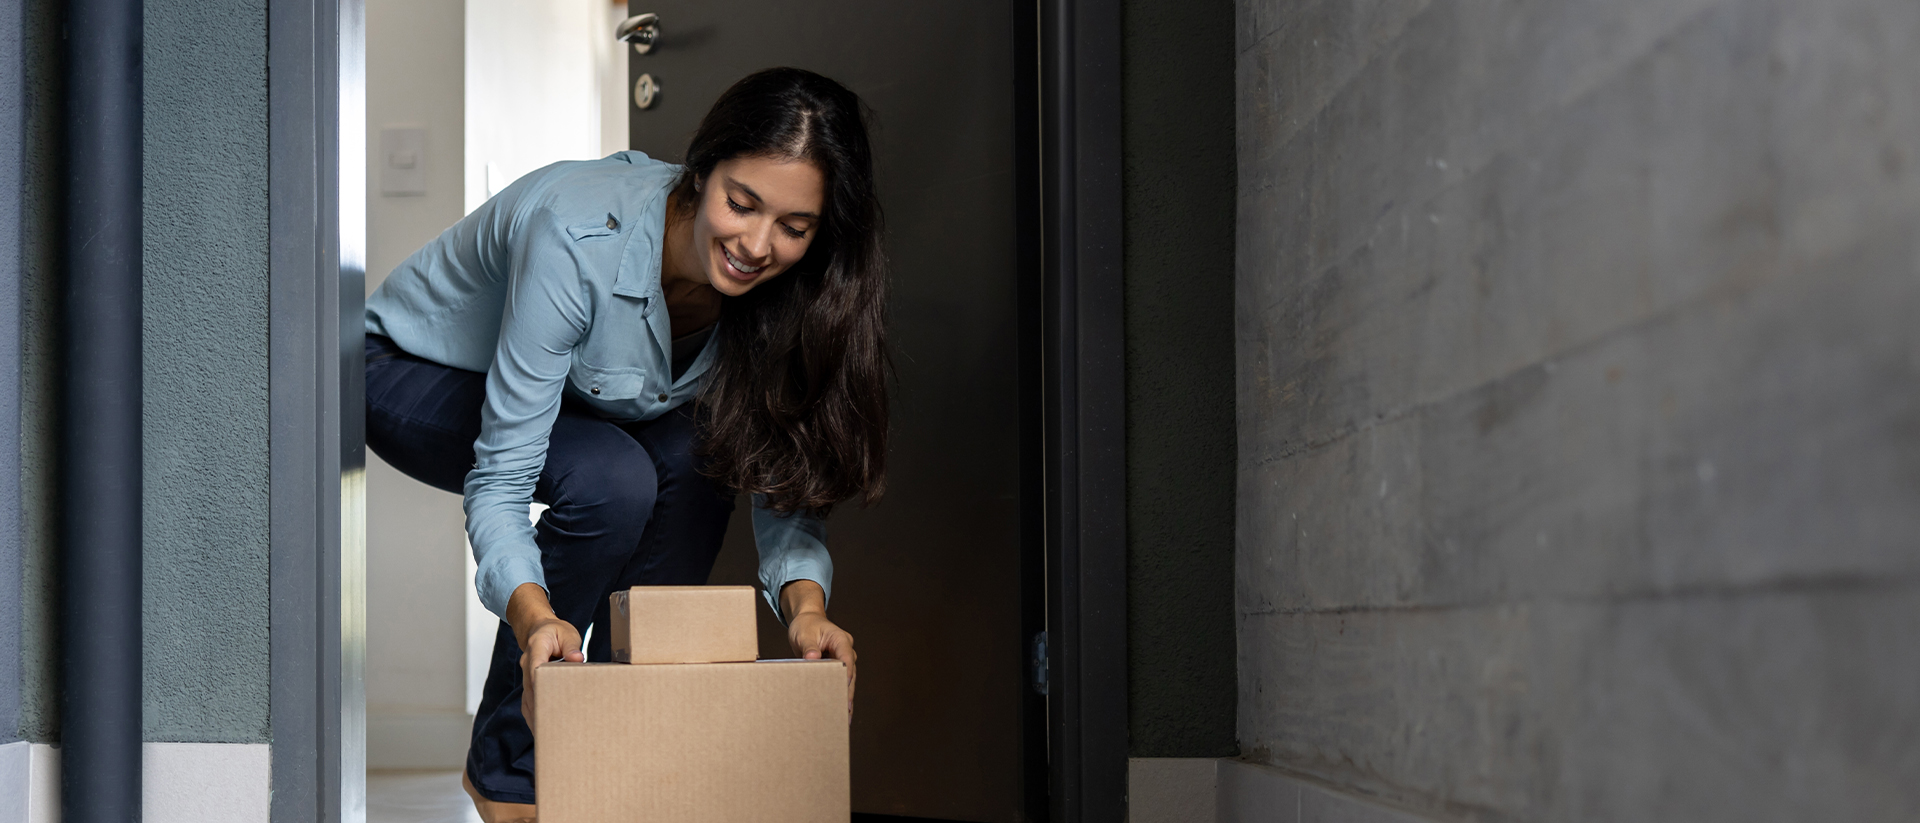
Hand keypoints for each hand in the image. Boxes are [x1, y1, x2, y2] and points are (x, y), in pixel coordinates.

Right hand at [505, 582, 583, 734]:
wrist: (539, 629)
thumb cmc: (555, 632)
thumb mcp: (567, 633)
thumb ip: (571, 645)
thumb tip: (576, 659)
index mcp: (536, 648)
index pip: (535, 667)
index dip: (540, 684)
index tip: (547, 701)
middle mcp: (527, 664)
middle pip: (531, 690)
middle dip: (540, 709)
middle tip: (551, 728)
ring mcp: (526, 675)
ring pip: (528, 699)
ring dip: (535, 717)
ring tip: (547, 736)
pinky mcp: (529, 684)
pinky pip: (529, 702)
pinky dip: (534, 715)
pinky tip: (541, 730)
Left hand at [781, 580, 856, 717]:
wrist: (806, 622)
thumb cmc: (806, 626)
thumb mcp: (804, 634)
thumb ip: (809, 647)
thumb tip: (813, 658)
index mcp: (841, 640)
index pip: (847, 657)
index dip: (847, 673)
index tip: (845, 688)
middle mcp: (845, 651)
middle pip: (850, 674)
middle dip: (848, 693)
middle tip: (846, 712)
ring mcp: (842, 660)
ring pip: (847, 682)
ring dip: (846, 698)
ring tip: (844, 719)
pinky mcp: (836, 668)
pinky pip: (839, 682)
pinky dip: (838, 695)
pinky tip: (839, 712)